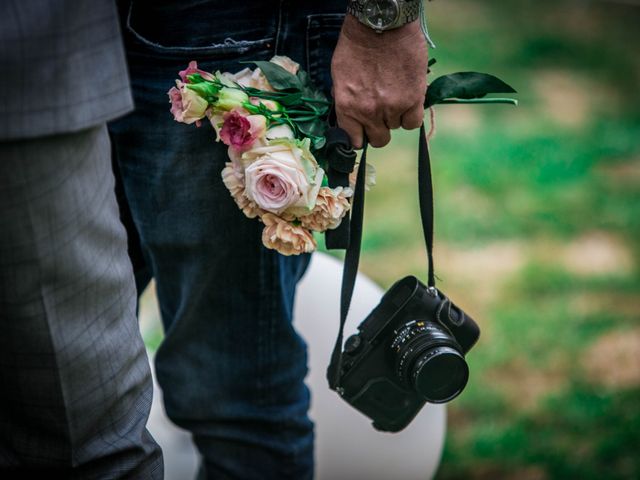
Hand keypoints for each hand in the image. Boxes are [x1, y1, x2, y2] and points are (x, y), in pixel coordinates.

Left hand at [331, 15, 428, 147]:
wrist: (382, 24)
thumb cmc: (357, 45)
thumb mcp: (339, 75)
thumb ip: (345, 100)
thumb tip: (350, 116)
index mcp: (346, 106)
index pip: (353, 140)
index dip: (360, 137)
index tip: (364, 132)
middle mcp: (368, 112)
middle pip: (378, 140)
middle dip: (379, 129)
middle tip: (381, 114)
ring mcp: (391, 107)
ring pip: (396, 128)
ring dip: (395, 116)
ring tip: (394, 95)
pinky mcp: (412, 99)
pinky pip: (413, 123)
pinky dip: (411, 116)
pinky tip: (408, 102)